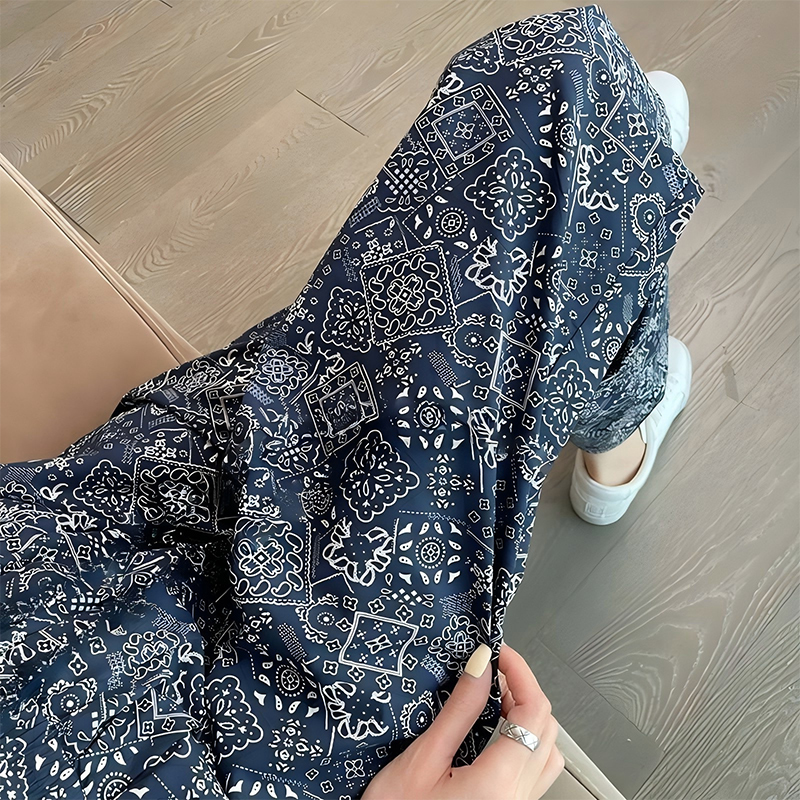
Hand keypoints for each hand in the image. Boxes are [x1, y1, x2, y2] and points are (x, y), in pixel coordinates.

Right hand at [361, 641, 563, 799]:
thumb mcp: (423, 759)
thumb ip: (459, 711)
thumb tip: (481, 666)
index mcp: (499, 783)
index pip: (534, 711)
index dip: (521, 672)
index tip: (500, 652)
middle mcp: (517, 798)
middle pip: (546, 728)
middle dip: (524, 689)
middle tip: (493, 670)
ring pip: (547, 751)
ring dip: (529, 718)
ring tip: (497, 698)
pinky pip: (534, 771)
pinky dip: (524, 742)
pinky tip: (497, 732)